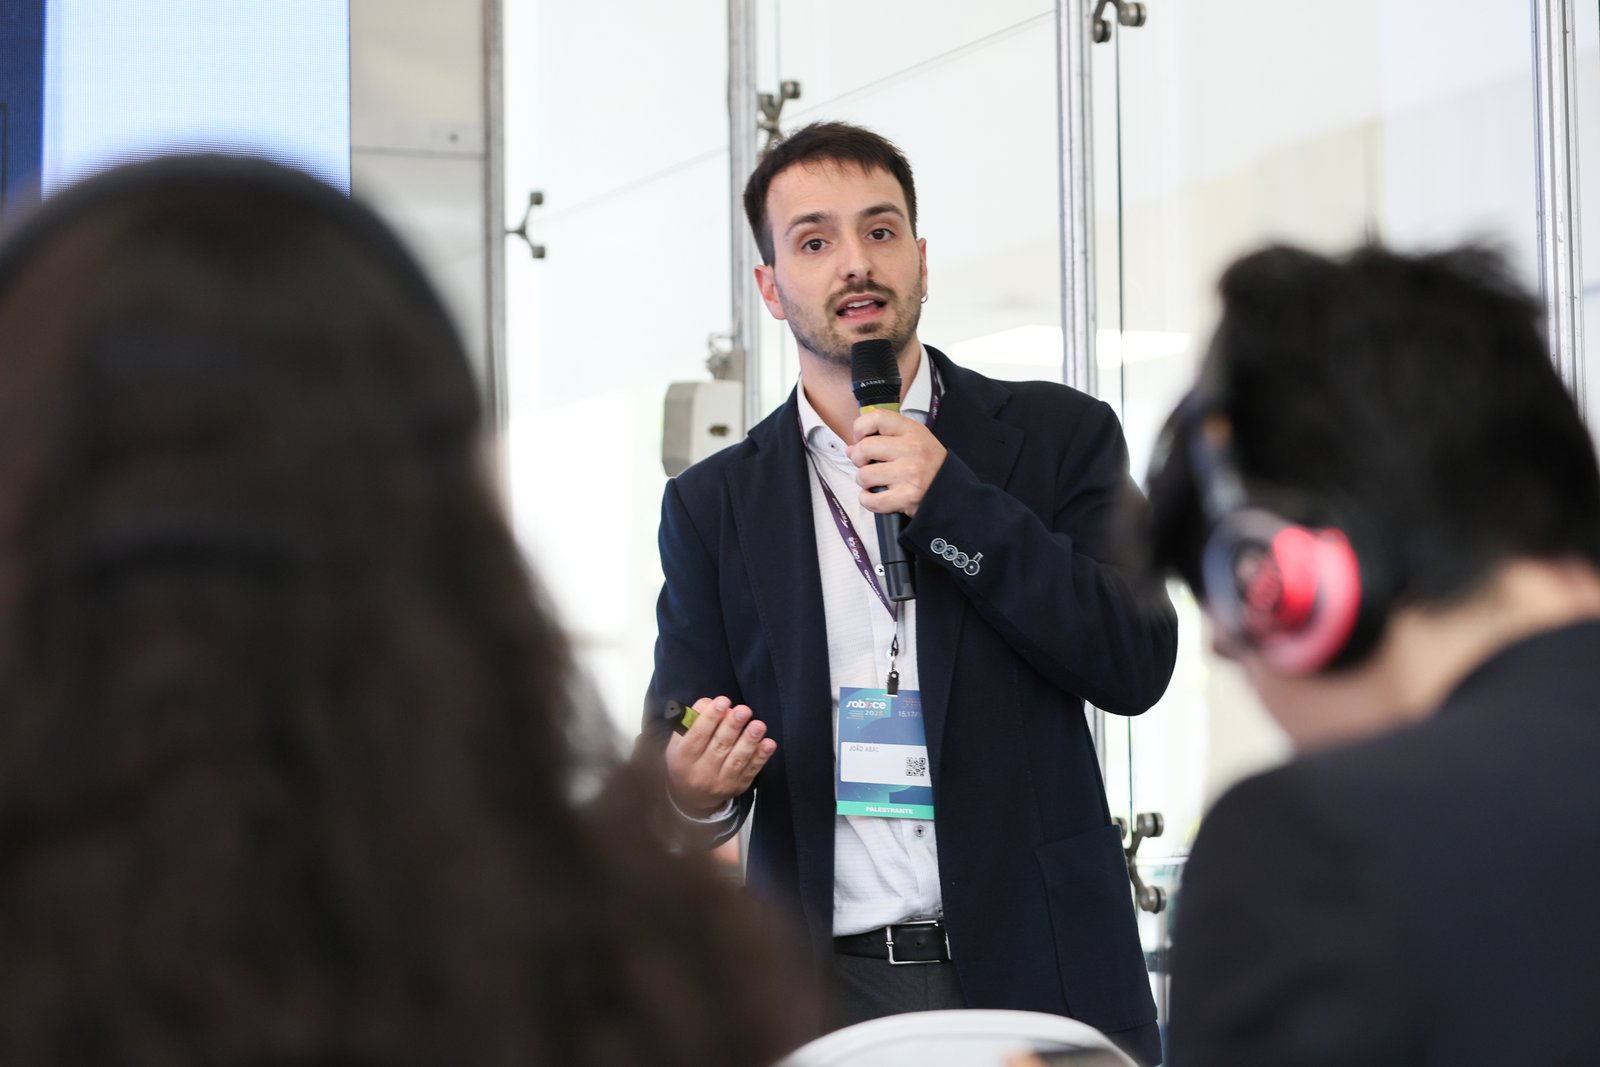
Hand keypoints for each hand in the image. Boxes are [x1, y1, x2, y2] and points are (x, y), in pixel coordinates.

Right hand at [664, 696, 775, 818]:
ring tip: (758, 725)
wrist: (692, 796)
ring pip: (737, 759)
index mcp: (682, 758)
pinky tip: (768, 744)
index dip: (710, 718)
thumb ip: (694, 720)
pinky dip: (761, 757)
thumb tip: (718, 706)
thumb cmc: (687, 759)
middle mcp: (701, 772)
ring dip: (749, 741)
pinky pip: (751, 770)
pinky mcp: (738, 786)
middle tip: (743, 710)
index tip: (722, 701)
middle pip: (719, 747)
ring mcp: (721, 782)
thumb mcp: (679, 740)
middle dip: (732, 727)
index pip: (697, 736)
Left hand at [848, 409, 946, 516]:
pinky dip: (868, 500)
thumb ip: (884, 439)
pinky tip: (877, 496)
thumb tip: (851, 449)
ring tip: (875, 482)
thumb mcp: (915, 441)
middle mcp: (911, 449)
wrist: (953, 492)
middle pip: (864, 448)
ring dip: (864, 482)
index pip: (876, 417)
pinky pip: (870, 499)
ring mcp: (909, 473)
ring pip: (864, 475)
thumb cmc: (932, 467)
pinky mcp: (906, 496)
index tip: (861, 438)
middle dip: (858, 459)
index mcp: (912, 431)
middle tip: (866, 464)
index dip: (860, 428)